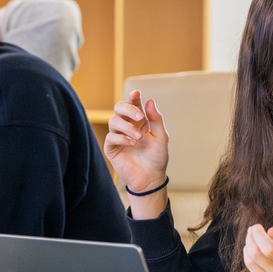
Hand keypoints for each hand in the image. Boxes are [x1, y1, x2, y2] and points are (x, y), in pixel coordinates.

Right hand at [104, 91, 169, 216]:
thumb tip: (149, 101)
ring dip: (127, 127)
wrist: (151, 178)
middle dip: (128, 109)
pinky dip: (122, 138)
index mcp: (139, 121)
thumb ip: (156, 119)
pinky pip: (111, 137)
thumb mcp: (161, 137)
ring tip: (139, 138)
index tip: (137, 93)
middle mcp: (127, 126)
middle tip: (140, 117)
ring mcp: (118, 136)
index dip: (133, 97)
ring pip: (114, 121)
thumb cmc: (157, 157)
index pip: (133, 104)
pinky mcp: (111, 148)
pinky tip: (132, 144)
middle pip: (119, 108)